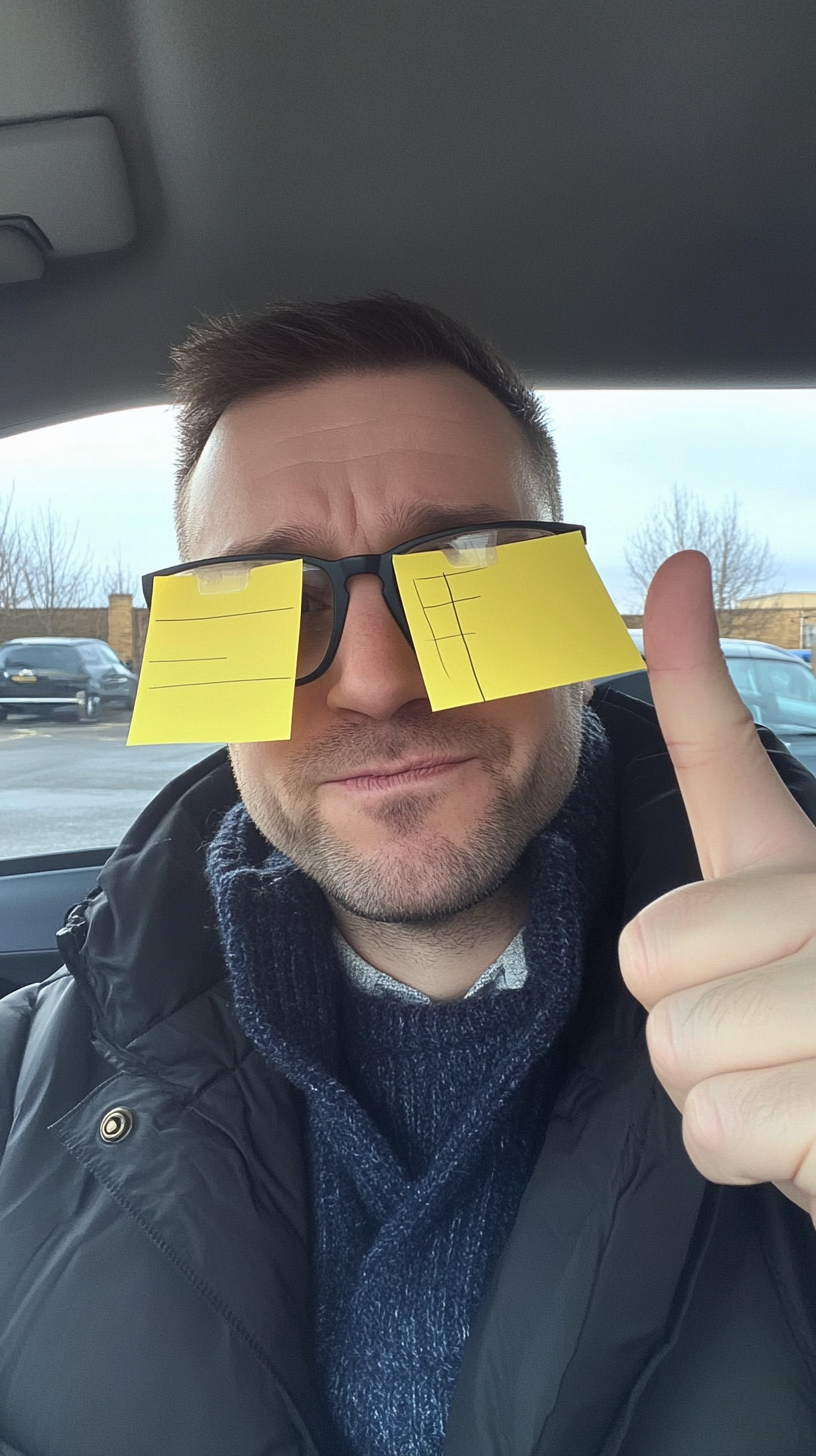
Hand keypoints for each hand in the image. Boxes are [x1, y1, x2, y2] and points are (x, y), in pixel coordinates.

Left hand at [618, 551, 815, 1225]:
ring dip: (722, 1100)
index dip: (692, 663)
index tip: (680, 572)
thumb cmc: (815, 1076)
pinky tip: (811, 1141)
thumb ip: (714, 932)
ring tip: (795, 1094)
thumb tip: (684, 759)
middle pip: (649, 952)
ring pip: (676, 1047)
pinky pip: (717, 1125)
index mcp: (802, 875)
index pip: (728, 753)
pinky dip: (753, 1156)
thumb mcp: (769, 985)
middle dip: (685, 1025)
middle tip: (767, 1050)